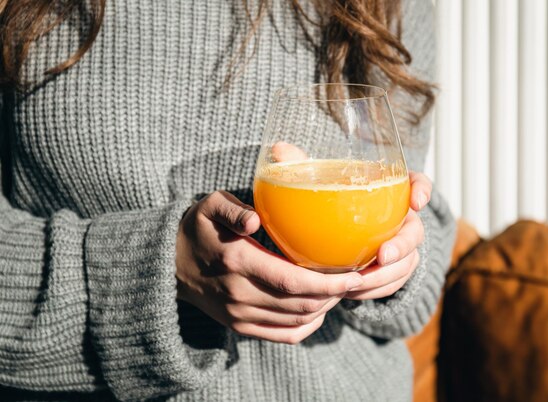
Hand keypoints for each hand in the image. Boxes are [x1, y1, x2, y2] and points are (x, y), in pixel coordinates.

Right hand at [175, 191, 363, 343]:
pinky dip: (307, 326)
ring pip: (296, 320)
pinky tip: (320, 311)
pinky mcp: (240, 326)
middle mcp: (240, 294)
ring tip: (341, 290)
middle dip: (335, 295)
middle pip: (301, 304)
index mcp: (238, 262)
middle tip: (355, 279)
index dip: (328, 283)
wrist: (169, 266)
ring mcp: (239, 314)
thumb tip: (256, 222)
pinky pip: (283, 335)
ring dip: (325, 308)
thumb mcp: (210, 207)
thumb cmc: (198, 229)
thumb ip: (233, 209)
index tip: (354, 275)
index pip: (293, 281)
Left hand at [270, 142, 431, 300]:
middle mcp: (400, 219)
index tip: (416, 200)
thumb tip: (280, 149)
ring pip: (407, 263)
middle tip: (383, 256)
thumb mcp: (314, 183)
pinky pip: (393, 283)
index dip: (422, 189)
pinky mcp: (391, 271)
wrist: (327, 238)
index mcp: (389, 192)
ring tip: (360, 283)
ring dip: (387, 276)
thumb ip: (300, 166)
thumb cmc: (325, 203)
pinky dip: (376, 290)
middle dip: (403, 245)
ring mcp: (400, 247)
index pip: (417, 182)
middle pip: (415, 232)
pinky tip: (353, 292)